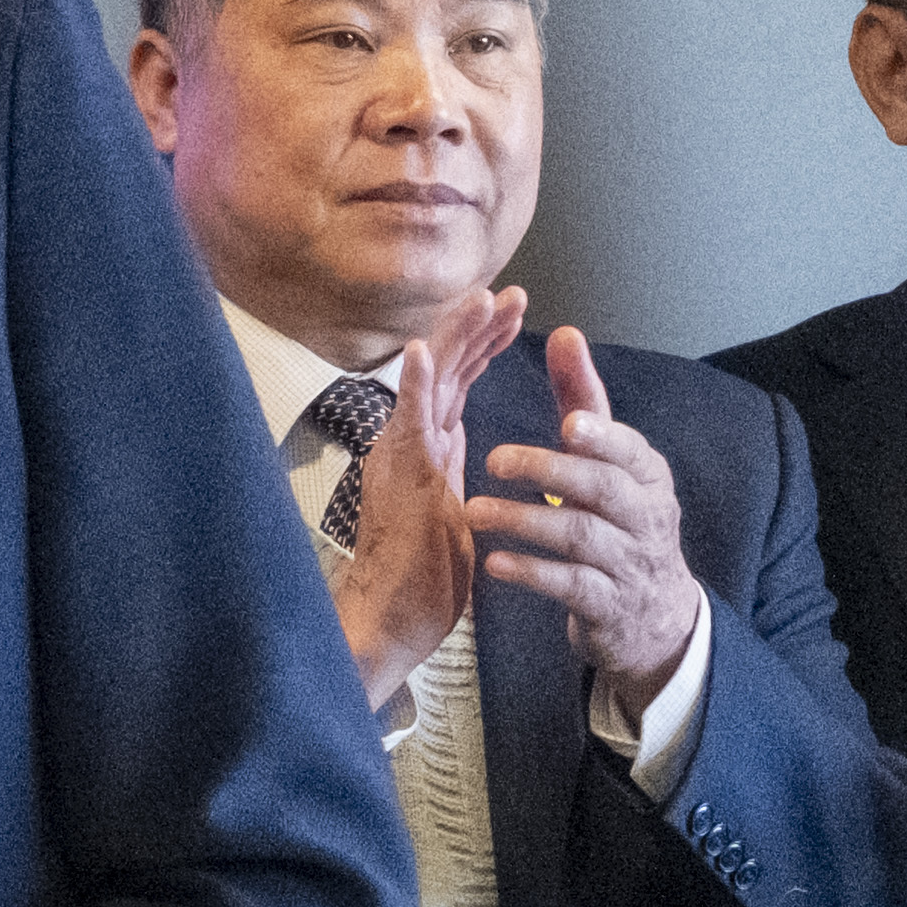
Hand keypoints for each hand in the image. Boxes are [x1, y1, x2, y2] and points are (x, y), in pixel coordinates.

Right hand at [329, 283, 524, 708]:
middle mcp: (410, 443)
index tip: (512, 312)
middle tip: (509, 291)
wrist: (394, 615)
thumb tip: (456, 454)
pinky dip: (416, 385)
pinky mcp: (400, 478)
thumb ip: (448, 477)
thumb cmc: (422, 575)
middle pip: (447, 371)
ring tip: (482, 299)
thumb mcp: (450, 514)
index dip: (483, 344)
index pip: (458, 383)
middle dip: (478, 327)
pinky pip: (408, 423)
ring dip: (456, 338)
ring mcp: (401, 456)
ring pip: (430, 384)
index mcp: (427, 449)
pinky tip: (425, 350)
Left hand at [466, 330, 702, 715]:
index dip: (601, 437)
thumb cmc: (619, 521)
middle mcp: (645, 516)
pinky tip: (493, 562)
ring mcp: (628, 563)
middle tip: (495, 459)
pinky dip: (531, 572)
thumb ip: (584, 400)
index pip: (629, 450)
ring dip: (523, 521)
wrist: (653, 615)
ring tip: (473, 510)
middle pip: (602, 489)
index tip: (569, 423)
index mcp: (646, 476)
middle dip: (550, 471)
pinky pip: (568, 586)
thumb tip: (566, 332)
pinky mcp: (605, 605)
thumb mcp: (609, 464)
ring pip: (579, 537)